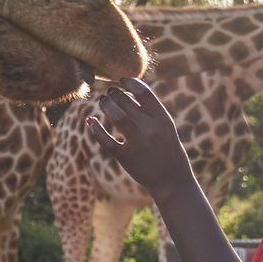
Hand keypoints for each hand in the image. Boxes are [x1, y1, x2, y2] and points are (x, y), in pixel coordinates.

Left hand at [87, 78, 194, 199]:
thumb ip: (150, 110)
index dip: (129, 83)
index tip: (121, 80)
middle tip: (109, 93)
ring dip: (106, 105)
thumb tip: (128, 92)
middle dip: (114, 94)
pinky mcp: (125, 157)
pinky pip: (106, 140)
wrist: (172, 181)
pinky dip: (95, 129)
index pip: (143, 92)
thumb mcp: (165, 127)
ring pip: (116, 116)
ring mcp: (137, 143)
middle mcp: (150, 129)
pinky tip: (90, 121)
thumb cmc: (167, 149)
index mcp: (163, 119)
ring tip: (103, 102)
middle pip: (126, 102)